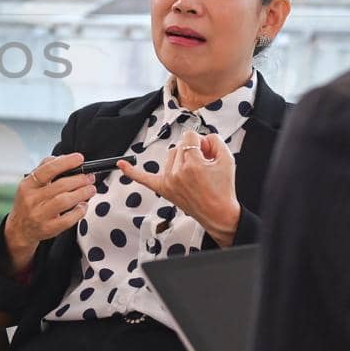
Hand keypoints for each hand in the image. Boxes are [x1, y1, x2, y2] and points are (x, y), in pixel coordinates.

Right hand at [3, 153, 95, 273]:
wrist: (20, 229)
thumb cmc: (29, 202)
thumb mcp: (30, 184)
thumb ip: (44, 169)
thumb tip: (64, 158)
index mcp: (27, 185)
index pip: (47, 170)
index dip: (65, 163)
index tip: (79, 158)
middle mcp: (31, 199)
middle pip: (60, 186)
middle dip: (79, 180)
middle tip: (89, 177)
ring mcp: (39, 215)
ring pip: (64, 201)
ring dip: (82, 193)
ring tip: (90, 189)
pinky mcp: (48, 228)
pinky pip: (68, 219)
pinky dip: (79, 211)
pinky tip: (83, 205)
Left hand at [119, 130, 240, 245]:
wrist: (219, 214)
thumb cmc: (223, 189)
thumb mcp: (228, 159)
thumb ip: (215, 140)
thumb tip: (201, 137)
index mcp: (193, 165)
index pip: (190, 136)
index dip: (201, 142)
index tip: (207, 152)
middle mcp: (177, 173)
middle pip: (179, 145)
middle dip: (193, 150)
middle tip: (205, 165)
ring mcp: (168, 181)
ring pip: (170, 155)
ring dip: (181, 158)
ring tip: (194, 172)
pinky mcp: (163, 189)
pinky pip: (144, 178)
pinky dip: (132, 172)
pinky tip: (121, 164)